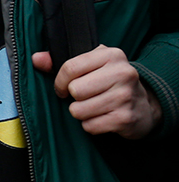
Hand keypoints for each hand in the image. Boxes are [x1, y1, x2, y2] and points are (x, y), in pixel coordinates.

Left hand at [31, 46, 161, 138]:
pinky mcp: (125, 118)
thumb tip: (36, 59)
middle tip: (85, 97)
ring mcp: (125, 96)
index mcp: (111, 55)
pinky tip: (102, 117)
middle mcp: (122, 73)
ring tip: (94, 107)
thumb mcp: (91, 66)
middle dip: (74, 97)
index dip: (60, 81)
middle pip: (75, 90)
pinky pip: (89, 126)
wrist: (144, 106)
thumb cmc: (110, 83)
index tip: (63, 87)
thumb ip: (61, 62)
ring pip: (79, 110)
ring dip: (81, 112)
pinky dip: (91, 125)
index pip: (70, 68)